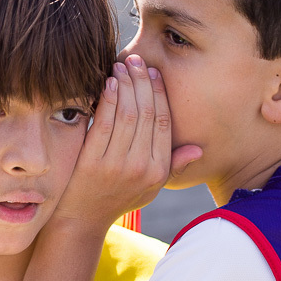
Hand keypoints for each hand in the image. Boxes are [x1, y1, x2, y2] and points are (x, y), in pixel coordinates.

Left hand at [54, 55, 199, 227]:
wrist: (83, 220)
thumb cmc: (117, 199)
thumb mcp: (150, 188)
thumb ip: (172, 166)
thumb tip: (198, 148)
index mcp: (158, 171)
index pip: (164, 123)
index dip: (160, 94)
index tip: (154, 74)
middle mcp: (142, 167)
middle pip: (148, 114)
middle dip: (143, 82)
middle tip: (137, 61)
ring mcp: (117, 165)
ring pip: (128, 115)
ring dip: (127, 85)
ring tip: (122, 66)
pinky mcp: (94, 162)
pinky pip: (105, 123)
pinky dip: (109, 100)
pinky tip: (109, 84)